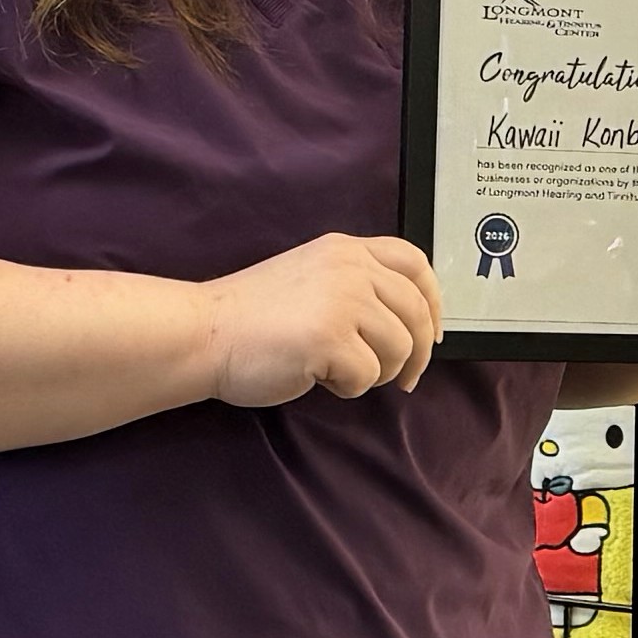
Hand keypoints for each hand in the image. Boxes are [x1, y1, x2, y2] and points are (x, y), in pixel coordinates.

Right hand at [204, 233, 442, 409]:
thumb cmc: (252, 317)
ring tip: (340, 372)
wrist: (203, 333)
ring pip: (398, 347)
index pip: (415, 263)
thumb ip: (354, 284)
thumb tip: (407, 323)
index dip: (433, 300)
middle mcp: (349, 267)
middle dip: (417, 352)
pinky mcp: (330, 338)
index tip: (433, 332)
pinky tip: (316, 377)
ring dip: (377, 372)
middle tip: (405, 378)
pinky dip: (348, 388)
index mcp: (345, 249)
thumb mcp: (310, 277)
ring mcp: (342, 301)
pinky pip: (368, 375)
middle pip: (416, 312)